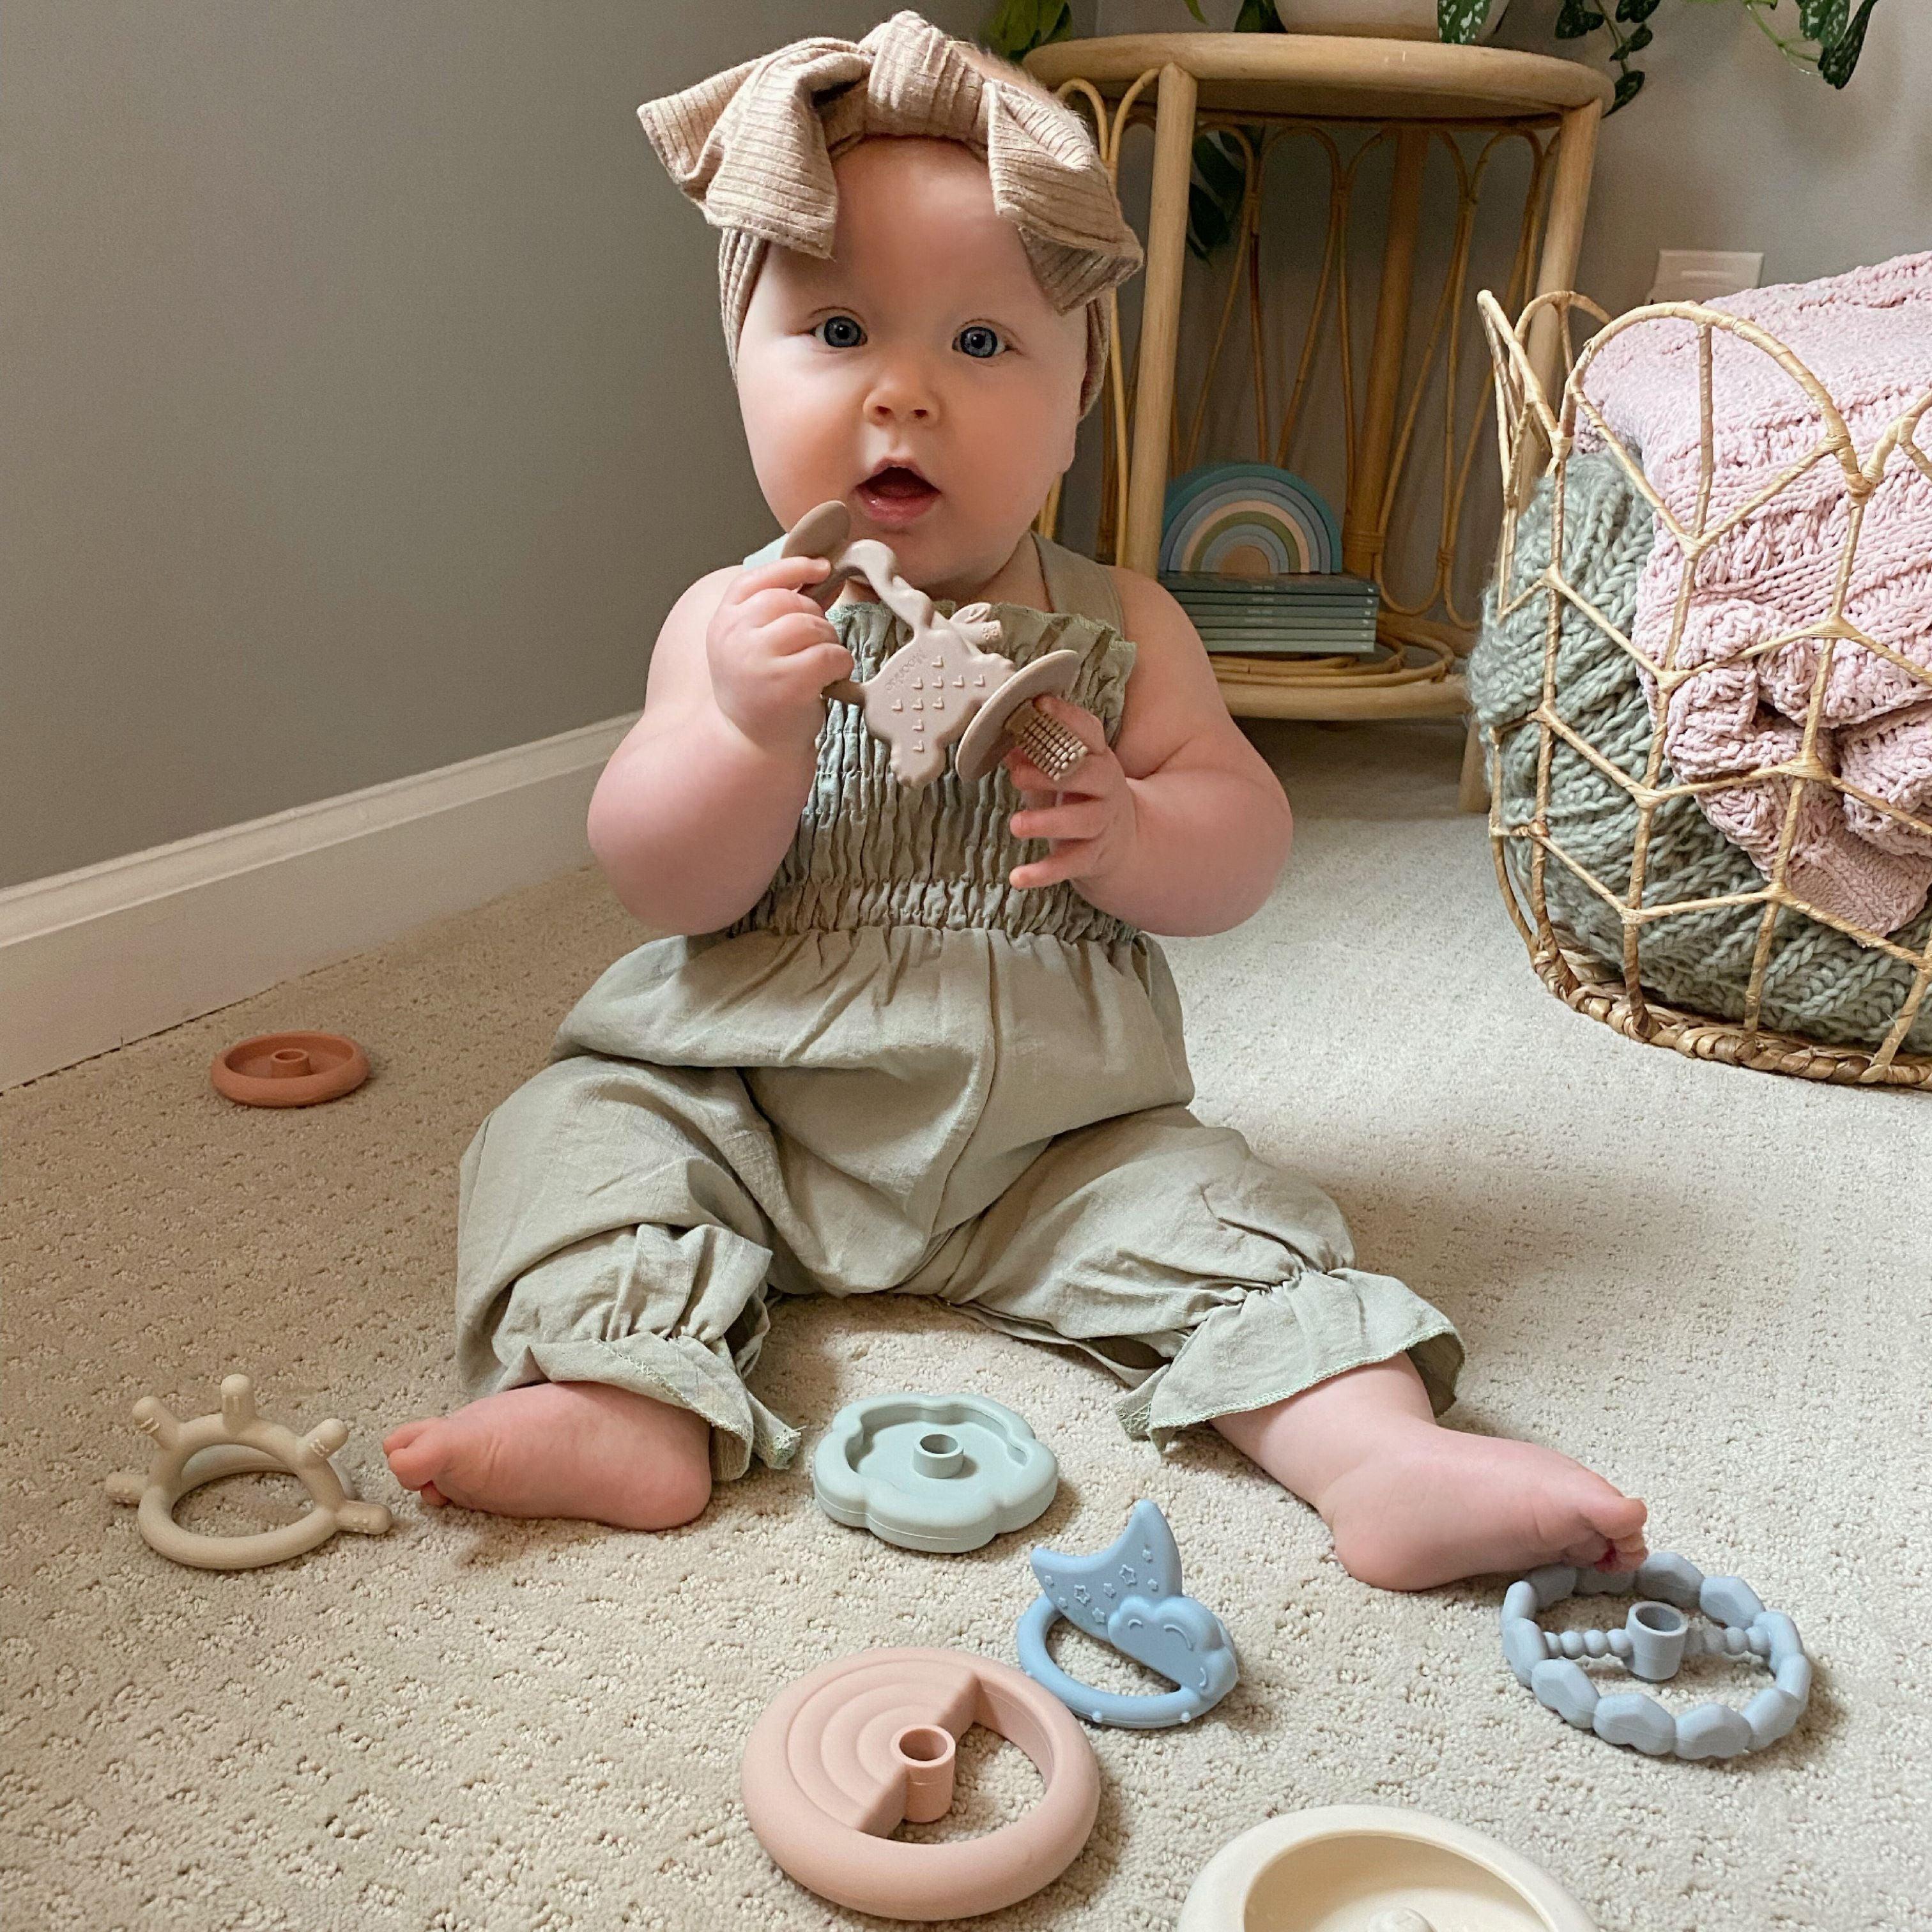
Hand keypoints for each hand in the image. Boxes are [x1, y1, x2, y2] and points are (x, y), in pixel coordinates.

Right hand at [705, 555, 854, 751]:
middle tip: (814, 647)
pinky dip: (840, 665)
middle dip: (814, 618)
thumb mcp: (754, 646)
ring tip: (819, 666)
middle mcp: (736, 637)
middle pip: (791, 600)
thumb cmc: (760, 694)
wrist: (752, 746)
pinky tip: (830, 680)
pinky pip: (830, 653)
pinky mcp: (788, 682)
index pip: (755, 580)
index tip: (821, 567)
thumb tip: (822, 573)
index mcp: (724, 623)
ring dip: (828, 642)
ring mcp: (759, 659)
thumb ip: (778, 610)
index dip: (792, 568)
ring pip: (813, 625)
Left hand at [1004, 696, 1137, 890]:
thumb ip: (1033, 761)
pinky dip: (1043, 873)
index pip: (1089, 732)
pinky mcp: (1093, 858)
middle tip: (1017, 777)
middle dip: (1053, 774)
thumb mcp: (1061, 774)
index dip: (1067, 717)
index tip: (1040, 705)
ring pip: (1082, 822)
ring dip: (1047, 822)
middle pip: (1090, 776)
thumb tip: (1001, 747)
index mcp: (1098, 758)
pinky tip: (1017, 878)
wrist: (1120, 843)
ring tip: (1016, 825)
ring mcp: (1102, 824)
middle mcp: (1107, 789)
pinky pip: (1068, 865)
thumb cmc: (1080, 798)